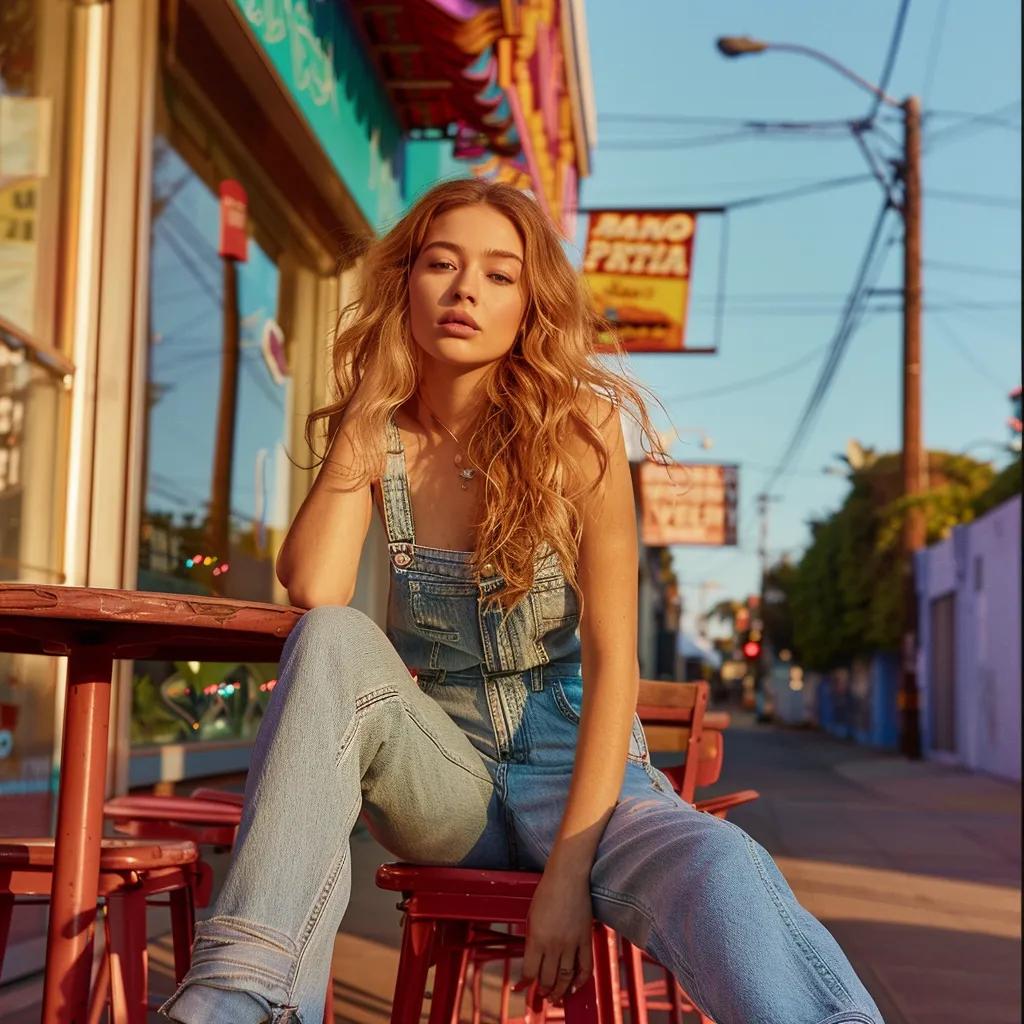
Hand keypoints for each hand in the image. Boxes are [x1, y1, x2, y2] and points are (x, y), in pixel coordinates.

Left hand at [519, 864, 593, 1003]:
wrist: (567, 877)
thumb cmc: (546, 892)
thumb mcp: (531, 916)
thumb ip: (532, 940)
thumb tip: (532, 959)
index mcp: (537, 938)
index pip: (530, 971)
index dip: (526, 983)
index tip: (523, 988)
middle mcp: (554, 944)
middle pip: (548, 979)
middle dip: (543, 991)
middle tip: (542, 995)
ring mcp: (571, 943)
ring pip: (566, 978)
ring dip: (560, 991)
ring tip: (556, 997)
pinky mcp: (586, 939)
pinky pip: (585, 967)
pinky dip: (580, 981)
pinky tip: (575, 986)